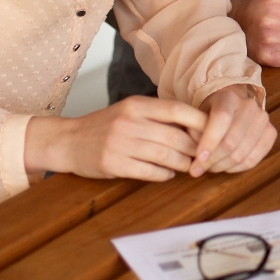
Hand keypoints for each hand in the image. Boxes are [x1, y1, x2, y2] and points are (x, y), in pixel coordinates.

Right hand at [24, 96, 207, 181]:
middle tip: (205, 155)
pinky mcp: (113, 164)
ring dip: (182, 164)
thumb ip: (158, 114)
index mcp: (137, 104)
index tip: (213, 131)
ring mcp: (120, 143)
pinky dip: (163, 174)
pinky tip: (168, 174)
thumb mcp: (131, 110)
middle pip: (175, 137)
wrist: (67, 141)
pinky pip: (149, 172)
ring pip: (165, 156)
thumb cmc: (106, 125)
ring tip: (189, 166)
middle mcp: (130, 122)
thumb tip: (197, 125)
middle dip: (195, 148)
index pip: (178, 110)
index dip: (200, 122)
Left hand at [189, 85, 276, 175]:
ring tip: (210, 168)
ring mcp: (263, 119)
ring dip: (222, 167)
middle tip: (197, 169)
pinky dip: (236, 169)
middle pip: (231, 142)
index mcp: (228, 97)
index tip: (198, 159)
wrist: (232, 104)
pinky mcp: (271, 133)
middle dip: (212, 160)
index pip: (221, 118)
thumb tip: (194, 156)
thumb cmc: (210, 112)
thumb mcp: (197, 114)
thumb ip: (194, 132)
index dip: (209, 141)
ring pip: (241, 154)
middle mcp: (249, 106)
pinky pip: (253, 160)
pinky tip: (225, 167)